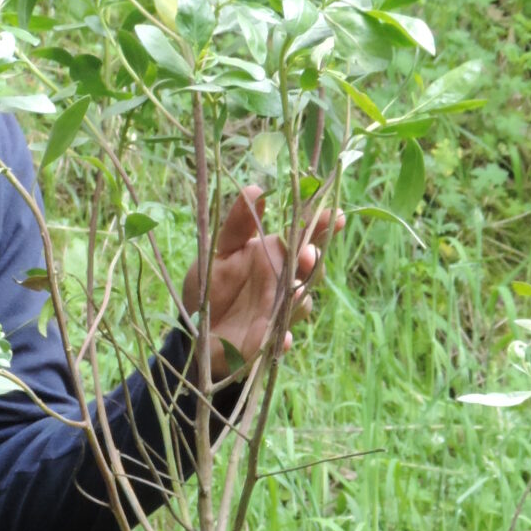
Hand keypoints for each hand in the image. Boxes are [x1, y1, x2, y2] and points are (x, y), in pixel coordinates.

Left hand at [181, 186, 340, 378]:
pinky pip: (281, 341)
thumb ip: (238, 223)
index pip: (305, 238)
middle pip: (311, 270)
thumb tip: (257, 189)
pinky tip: (283, 338)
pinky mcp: (267, 341)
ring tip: (294, 290)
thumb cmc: (209, 285)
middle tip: (307, 253)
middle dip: (313, 261)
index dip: (323, 227)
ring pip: (302, 303)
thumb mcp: (219, 250)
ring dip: (300, 297)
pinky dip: (284, 339)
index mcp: (275, 256)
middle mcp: (284, 283)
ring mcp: (279, 312)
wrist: (195, 329)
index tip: (335, 216)